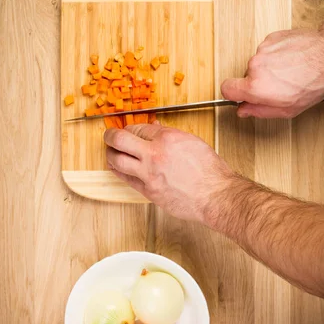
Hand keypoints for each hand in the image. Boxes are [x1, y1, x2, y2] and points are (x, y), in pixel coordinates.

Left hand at [104, 123, 232, 221]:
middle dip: (110, 136)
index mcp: (167, 138)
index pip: (138, 128)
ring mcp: (149, 174)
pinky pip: (126, 179)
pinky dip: (119, 171)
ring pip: (117, 160)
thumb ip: (170, 135)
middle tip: (108, 135)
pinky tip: (117, 168)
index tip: (129, 130)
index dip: (131, 128)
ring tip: (110, 152)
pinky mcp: (148, 191)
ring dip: (110, 154)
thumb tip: (156, 129)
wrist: (215, 195)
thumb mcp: (191, 142)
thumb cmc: (209, 170)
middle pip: (120, 140)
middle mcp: (155, 154)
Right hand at [221, 11, 323, 118]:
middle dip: (258, 82)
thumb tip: (244, 110)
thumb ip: (260, 111)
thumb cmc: (314, 82)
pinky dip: (276, 56)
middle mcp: (255, 66)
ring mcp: (262, 50)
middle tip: (278, 86)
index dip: (232, 94)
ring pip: (258, 63)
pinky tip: (291, 61)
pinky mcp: (271, 38)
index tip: (239, 96)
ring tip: (289, 72)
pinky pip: (267, 51)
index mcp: (256, 86)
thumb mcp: (287, 109)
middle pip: (246, 76)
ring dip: (269, 69)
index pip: (226, 89)